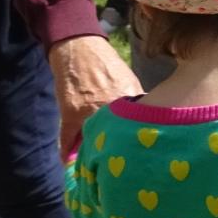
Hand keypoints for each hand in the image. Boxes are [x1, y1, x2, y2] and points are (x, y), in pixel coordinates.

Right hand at [51, 34, 141, 154]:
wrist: (80, 48)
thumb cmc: (107, 65)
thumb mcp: (130, 81)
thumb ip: (137, 103)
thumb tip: (150, 120)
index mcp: (128, 100)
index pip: (137, 129)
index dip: (138, 144)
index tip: (139, 158)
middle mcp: (110, 108)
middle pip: (115, 140)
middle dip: (116, 155)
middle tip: (118, 168)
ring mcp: (89, 112)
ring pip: (92, 142)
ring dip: (92, 154)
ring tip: (96, 166)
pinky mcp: (70, 114)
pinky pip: (67, 139)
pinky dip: (67, 152)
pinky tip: (67, 160)